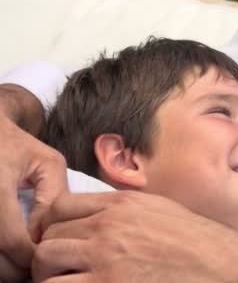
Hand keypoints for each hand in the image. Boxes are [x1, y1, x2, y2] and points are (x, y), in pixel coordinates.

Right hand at [0, 111, 67, 282]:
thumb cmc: (17, 147)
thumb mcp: (47, 163)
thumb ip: (53, 199)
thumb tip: (45, 235)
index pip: (11, 239)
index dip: (30, 257)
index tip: (45, 259)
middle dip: (14, 269)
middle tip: (33, 268)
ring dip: (1, 267)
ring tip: (20, 262)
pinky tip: (5, 252)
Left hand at [33, 191, 237, 281]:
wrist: (224, 267)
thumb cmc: (201, 244)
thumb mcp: (162, 211)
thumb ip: (127, 211)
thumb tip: (100, 219)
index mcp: (123, 205)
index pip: (60, 207)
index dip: (52, 227)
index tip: (60, 242)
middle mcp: (109, 226)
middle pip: (49, 237)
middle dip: (50, 257)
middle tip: (62, 271)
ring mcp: (107, 258)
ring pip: (46, 263)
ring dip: (51, 277)